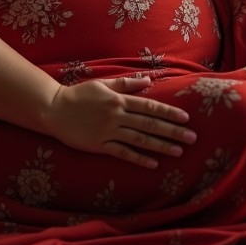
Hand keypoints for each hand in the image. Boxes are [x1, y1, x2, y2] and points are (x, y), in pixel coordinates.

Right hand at [43, 76, 195, 168]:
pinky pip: (123, 153)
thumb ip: (126, 84)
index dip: (169, 113)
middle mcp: (117, 116)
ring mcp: (108, 131)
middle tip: (192, 138)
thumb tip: (148, 81)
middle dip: (172, 131)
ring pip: (140, 140)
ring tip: (178, 151)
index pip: (150, 106)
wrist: (53, 109)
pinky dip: (139, 159)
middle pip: (150, 124)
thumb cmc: (79, 95)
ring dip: (161, 146)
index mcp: (119, 100)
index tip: (185, 118)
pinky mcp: (99, 145)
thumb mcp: (103, 84)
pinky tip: (153, 163)